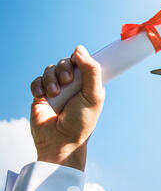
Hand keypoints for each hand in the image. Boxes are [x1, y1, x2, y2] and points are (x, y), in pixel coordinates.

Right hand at [30, 45, 104, 170]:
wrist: (61, 142)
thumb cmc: (82, 121)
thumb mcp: (93, 96)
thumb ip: (91, 71)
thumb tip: (79, 49)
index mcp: (88, 83)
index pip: (84, 61)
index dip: (80, 58)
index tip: (78, 61)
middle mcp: (73, 84)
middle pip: (66, 62)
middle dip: (64, 68)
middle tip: (67, 80)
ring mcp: (56, 88)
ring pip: (50, 69)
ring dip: (51, 79)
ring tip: (55, 93)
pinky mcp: (41, 95)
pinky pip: (36, 80)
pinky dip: (38, 85)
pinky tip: (42, 96)